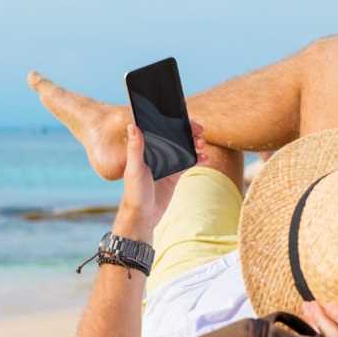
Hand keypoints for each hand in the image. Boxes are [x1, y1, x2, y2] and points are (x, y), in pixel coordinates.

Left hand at [115, 120, 206, 238]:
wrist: (143, 216)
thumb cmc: (134, 192)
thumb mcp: (135, 168)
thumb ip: (135, 148)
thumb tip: (132, 125)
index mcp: (145, 148)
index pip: (160, 129)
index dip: (174, 122)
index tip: (186, 120)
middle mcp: (156, 153)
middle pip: (175, 136)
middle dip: (189, 132)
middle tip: (200, 131)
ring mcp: (166, 163)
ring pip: (184, 147)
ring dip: (194, 144)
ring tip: (202, 145)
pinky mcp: (174, 174)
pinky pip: (189, 162)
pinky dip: (198, 158)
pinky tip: (205, 158)